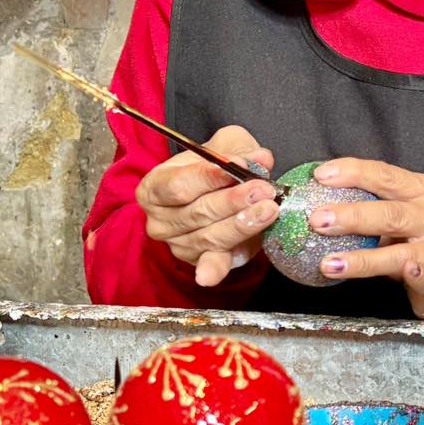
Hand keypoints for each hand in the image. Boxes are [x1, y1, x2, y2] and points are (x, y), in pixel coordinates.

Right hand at [135, 126, 278, 287]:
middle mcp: (160, 221)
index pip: (179, 185)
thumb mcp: (223, 147)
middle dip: (234, 200)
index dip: (209, 177)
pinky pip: (210, 263)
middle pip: (198, 212)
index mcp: (155, 188)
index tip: (237, 167)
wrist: (217, 190)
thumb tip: (261, 159)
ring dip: (243, 223)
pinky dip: (212, 270)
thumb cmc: (214, 167)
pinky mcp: (201, 261)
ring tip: (269, 209)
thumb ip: (239, 151)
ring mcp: (178, 244)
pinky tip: (210, 276)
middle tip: (263, 189)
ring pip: (211, 236)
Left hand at [307, 158, 423, 322]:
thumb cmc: (423, 245)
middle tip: (318, 219)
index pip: (385, 175)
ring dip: (361, 257)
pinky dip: (410, 272)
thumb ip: (371, 207)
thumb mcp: (402, 218)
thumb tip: (318, 203)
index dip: (353, 173)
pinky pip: (421, 273)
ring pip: (399, 248)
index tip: (322, 176)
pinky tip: (401, 272)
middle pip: (390, 210)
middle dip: (351, 214)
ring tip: (330, 263)